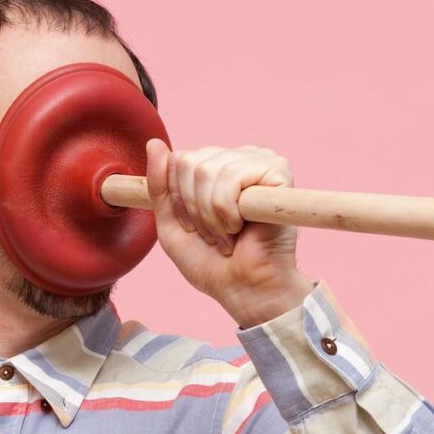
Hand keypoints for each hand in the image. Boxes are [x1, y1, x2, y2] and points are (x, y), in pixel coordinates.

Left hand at [145, 140, 313, 327]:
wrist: (244, 289)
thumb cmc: (212, 262)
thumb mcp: (171, 223)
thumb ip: (158, 186)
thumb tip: (154, 143)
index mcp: (218, 165)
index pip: (179, 160)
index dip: (179, 200)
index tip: (194, 227)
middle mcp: (240, 158)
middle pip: (190, 163)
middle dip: (193, 209)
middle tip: (214, 235)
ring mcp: (261, 162)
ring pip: (208, 171)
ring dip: (211, 216)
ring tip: (228, 235)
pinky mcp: (278, 173)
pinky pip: (231, 180)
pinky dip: (226, 213)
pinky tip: (241, 228)